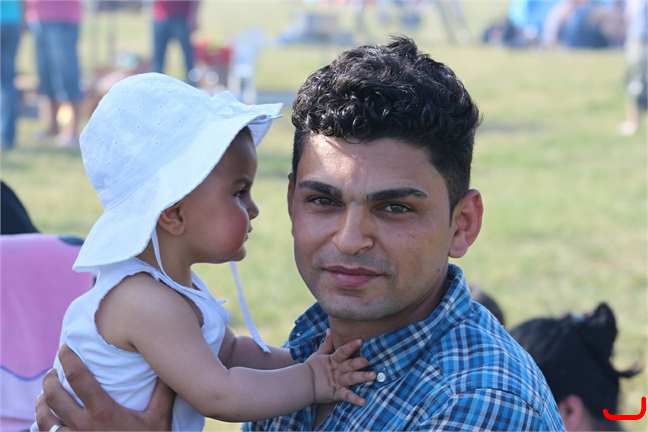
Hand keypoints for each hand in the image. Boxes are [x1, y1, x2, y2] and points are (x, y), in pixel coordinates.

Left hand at [36, 344, 175, 430]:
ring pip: (44, 419)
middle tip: (53, 371)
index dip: (68, 359)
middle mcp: (83, 426)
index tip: (65, 348)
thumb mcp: (159, 418)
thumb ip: (163, 391)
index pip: (78, 377)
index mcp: (103, 411)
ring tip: (44, 394)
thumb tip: (168, 364)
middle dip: (49, 379)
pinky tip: (45, 420)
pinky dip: (42, 426)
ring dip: (41, 403)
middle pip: (54, 396)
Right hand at [304, 329, 375, 405]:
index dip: (351, 346)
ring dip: (362, 377)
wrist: (302, 384)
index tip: (361, 340)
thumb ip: (327, 343)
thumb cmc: (312, 368)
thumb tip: (330, 329)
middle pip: (349, 365)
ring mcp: (337, 382)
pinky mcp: (336, 393)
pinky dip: (354, 399)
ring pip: (351, 379)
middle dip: (359, 362)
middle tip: (370, 359)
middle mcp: (337, 370)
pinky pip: (346, 396)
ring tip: (373, 376)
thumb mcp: (319, 354)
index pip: (342, 351)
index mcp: (333, 360)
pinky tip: (363, 402)